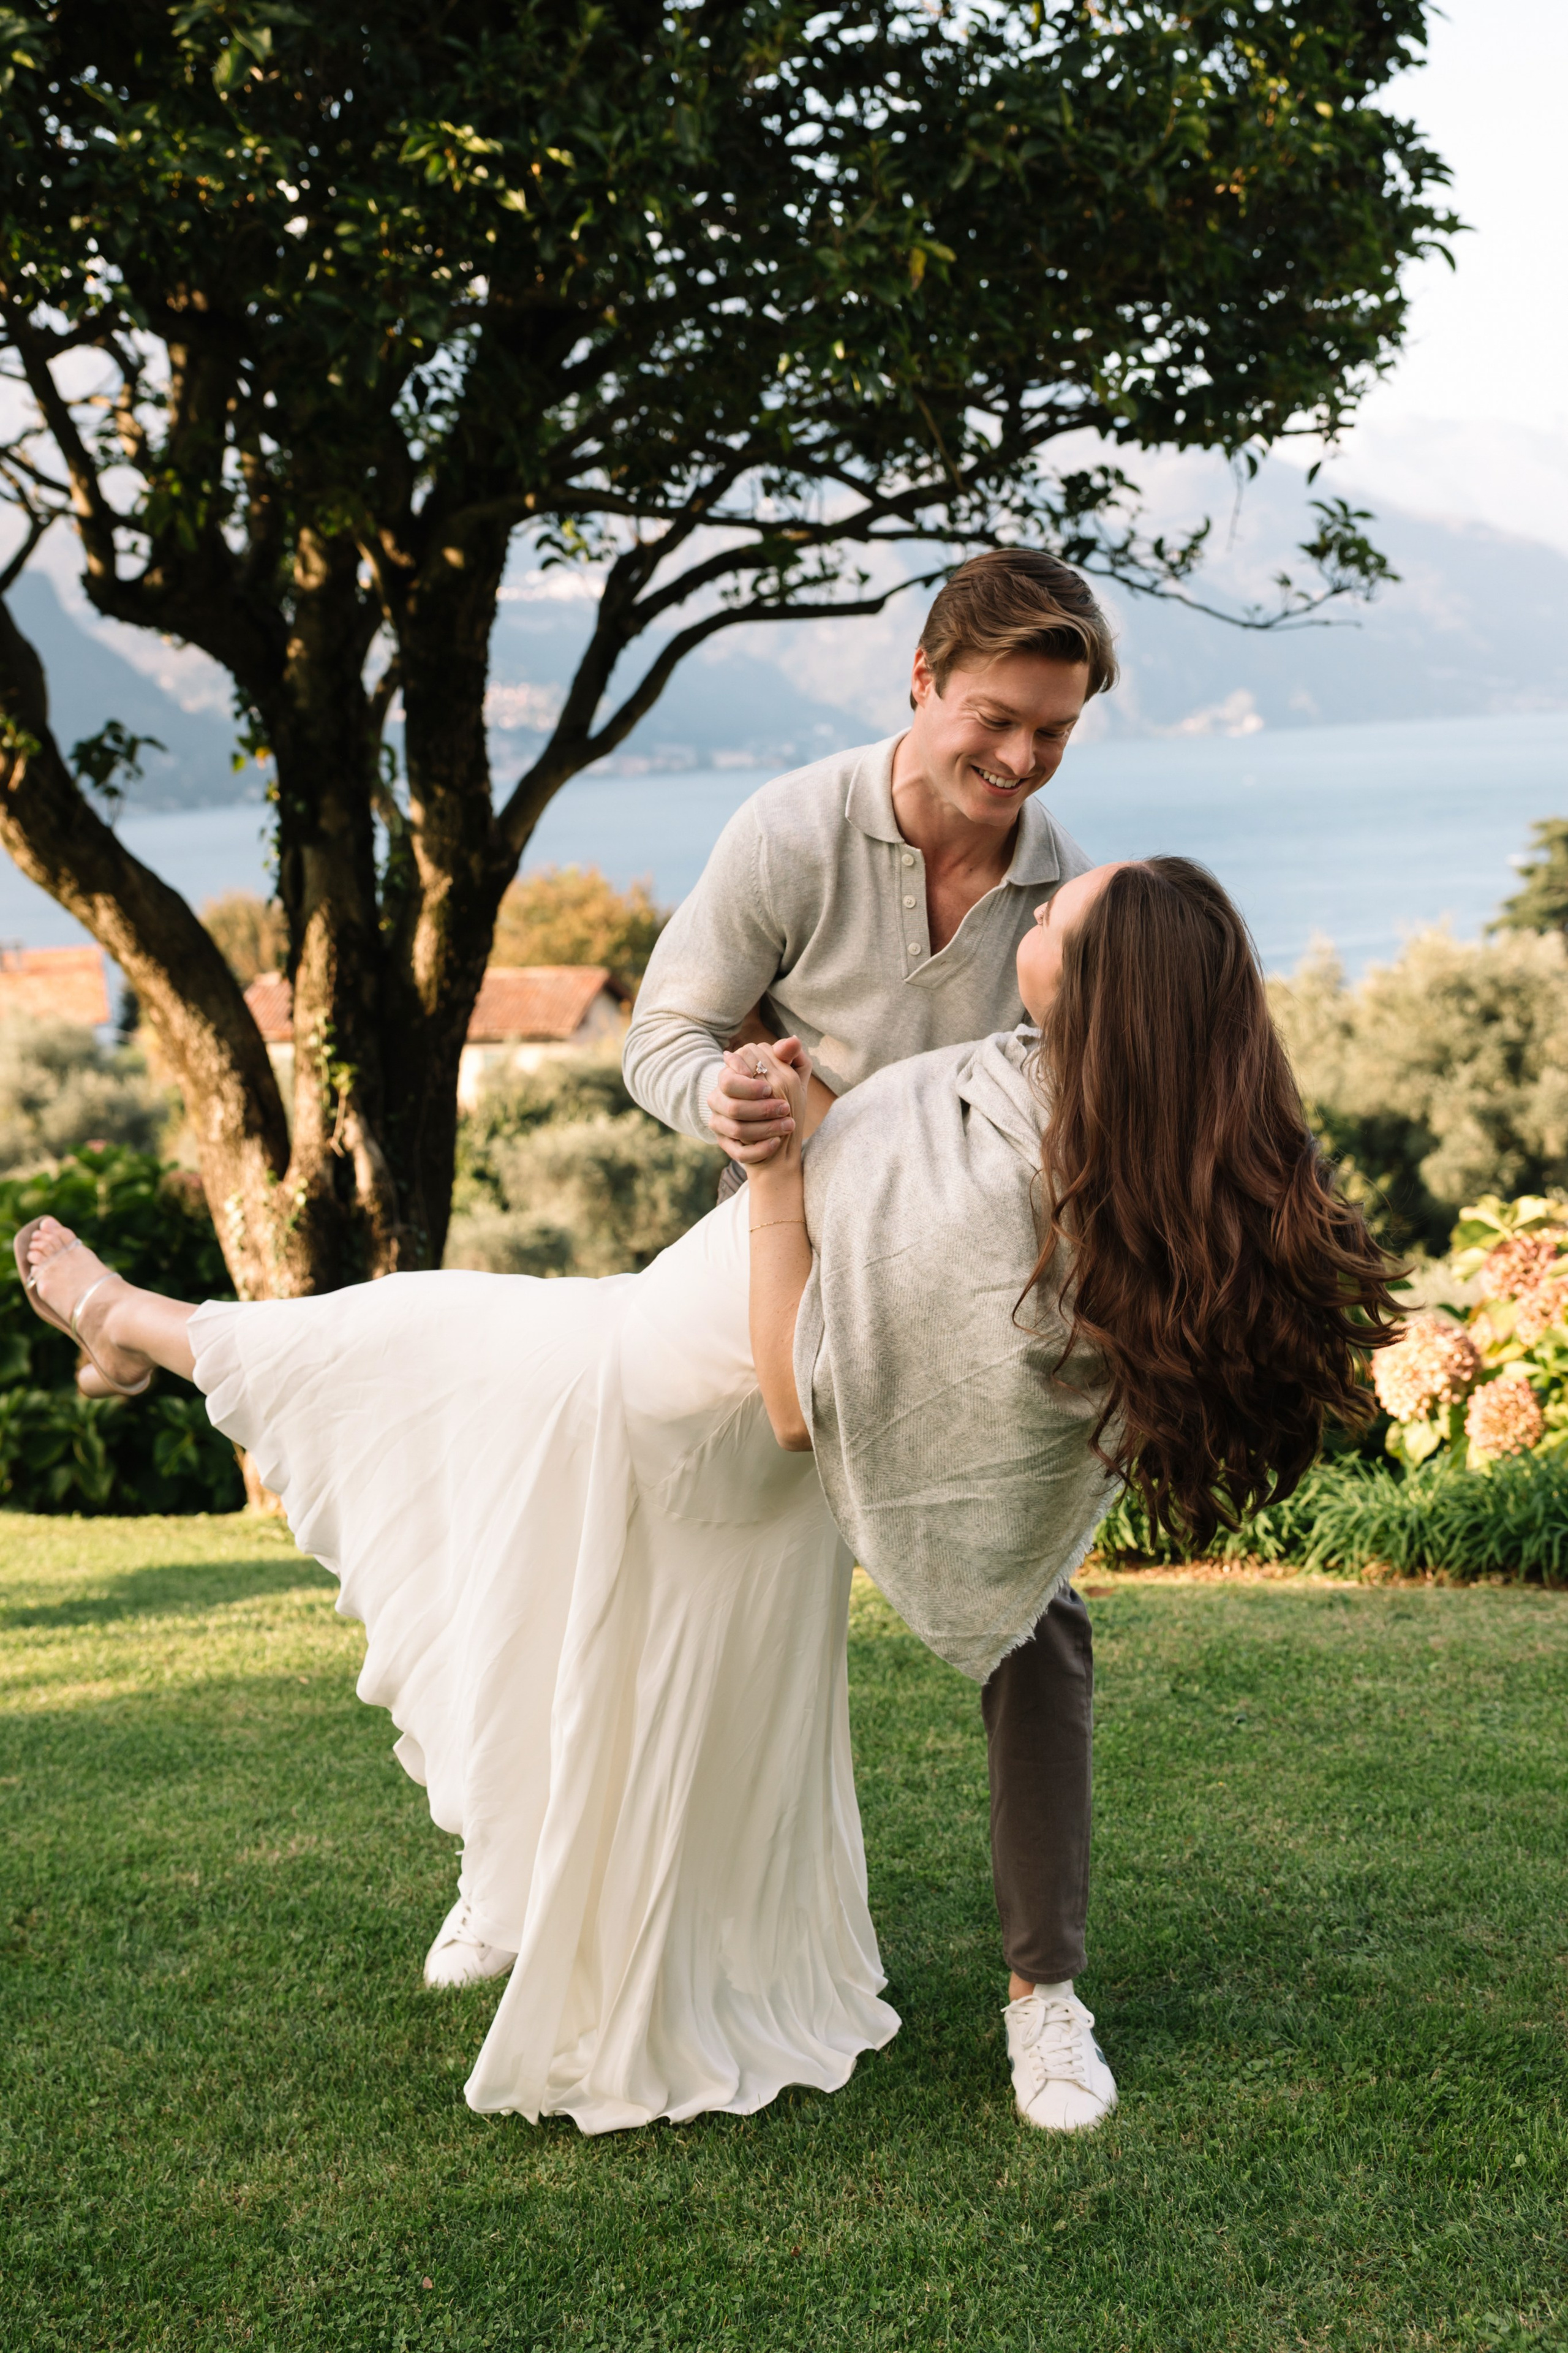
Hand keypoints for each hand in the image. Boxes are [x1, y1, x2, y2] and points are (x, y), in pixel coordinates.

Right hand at [716, 1036, 811, 1165]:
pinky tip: (776, 1143)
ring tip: (788, 1125)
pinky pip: (737, 1150)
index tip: (769, 1088)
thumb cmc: (783, 1099)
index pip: (729, 1075)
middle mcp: (720, 1098)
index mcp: (732, 1077)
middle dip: (759, 1106)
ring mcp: (719, 1122)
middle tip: (785, 1107)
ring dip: (765, 1128)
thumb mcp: (792, 1077)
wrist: (779, 1137)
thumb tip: (793, 1040)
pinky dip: (759, 1149)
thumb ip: (791, 1057)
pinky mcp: (725, 1144)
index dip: (747, 1083)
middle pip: (729, 1104)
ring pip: (735, 1127)